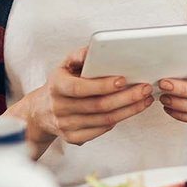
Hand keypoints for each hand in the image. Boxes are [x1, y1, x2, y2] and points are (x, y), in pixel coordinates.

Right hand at [13, 46, 155, 153]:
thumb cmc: (61, 83)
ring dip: (129, 110)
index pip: (80, 88)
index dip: (102, 85)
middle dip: (126, 97)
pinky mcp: (73, 138)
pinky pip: (101, 130)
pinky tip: (132, 110)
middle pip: (98, 106)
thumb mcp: (64, 65)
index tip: (123, 80)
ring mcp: (66, 125)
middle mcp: (59, 107)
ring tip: (145, 99)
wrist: (41, 112)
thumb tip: (95, 48)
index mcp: (56, 86)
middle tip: (145, 89)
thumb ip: (79, 55)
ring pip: (104, 120)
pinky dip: (119, 120)